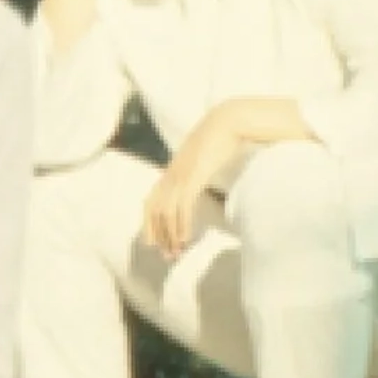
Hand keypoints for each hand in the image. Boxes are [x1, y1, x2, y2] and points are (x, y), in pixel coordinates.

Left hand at [140, 108, 240, 258]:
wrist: (229, 120)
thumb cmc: (221, 138)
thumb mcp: (203, 158)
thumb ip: (198, 171)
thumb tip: (200, 183)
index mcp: (171, 171)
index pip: (150, 202)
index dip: (149, 224)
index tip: (153, 244)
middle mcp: (171, 174)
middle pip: (154, 211)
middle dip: (159, 236)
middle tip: (166, 256)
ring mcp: (180, 175)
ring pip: (166, 212)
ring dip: (170, 235)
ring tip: (177, 253)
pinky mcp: (193, 176)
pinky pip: (182, 206)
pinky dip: (181, 224)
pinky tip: (185, 239)